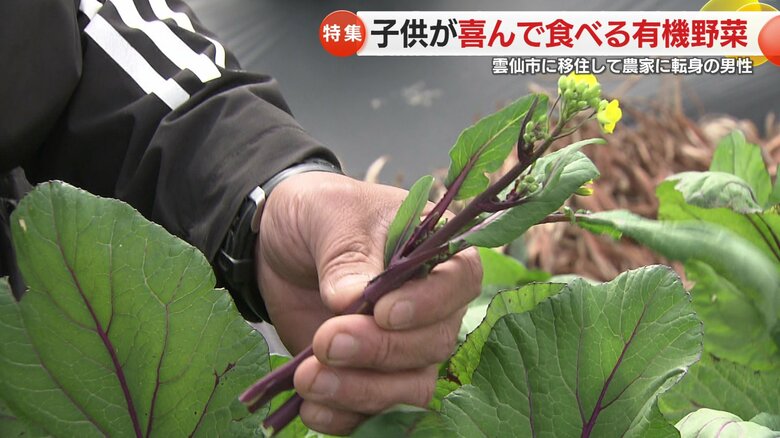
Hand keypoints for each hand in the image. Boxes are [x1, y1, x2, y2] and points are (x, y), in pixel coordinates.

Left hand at [255, 172, 481, 434]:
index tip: (382, 312)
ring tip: (308, 378)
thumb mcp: (328, 215)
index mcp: (436, 252)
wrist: (281, 243)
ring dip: (361, 391)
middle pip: (434, 343)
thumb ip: (345, 256)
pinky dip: (345, 416)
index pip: (459, 283)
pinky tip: (310, 407)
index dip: (428, 305)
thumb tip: (350, 301)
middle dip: (380, 350)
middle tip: (326, 340)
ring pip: (411, 386)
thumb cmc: (318, 212)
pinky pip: (374, 411)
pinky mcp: (370, 376)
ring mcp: (403, 346)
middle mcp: (431, 306)